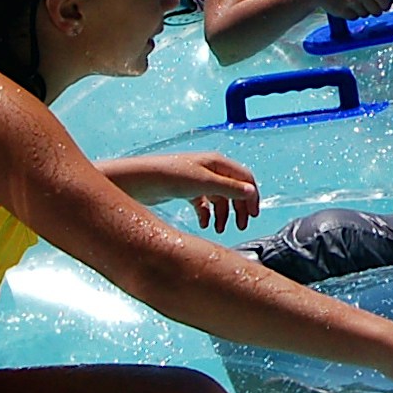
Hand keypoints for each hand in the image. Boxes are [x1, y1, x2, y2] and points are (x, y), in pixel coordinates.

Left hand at [108, 152, 261, 232]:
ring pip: (219, 199)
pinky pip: (204, 204)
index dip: (252, 196)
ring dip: (223, 214)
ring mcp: (197, 180)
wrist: (138, 182)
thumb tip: (252, 193)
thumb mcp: (204, 184)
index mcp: (217, 162)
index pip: (245, 178)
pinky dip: (207, 214)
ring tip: (220, 229)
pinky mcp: (186, 190)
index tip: (253, 214)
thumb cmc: (169, 177)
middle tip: (241, 225)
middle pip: (234, 189)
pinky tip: (204, 224)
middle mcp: (209, 169)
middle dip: (239, 208)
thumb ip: (230, 189)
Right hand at [310, 0, 392, 19]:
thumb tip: (388, 0)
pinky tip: (344, 5)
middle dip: (372, 9)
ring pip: (365, 15)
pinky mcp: (344, 11)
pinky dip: (350, 14)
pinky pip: (354, 18)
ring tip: (350, 0)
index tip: (383, 6)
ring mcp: (352, 2)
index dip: (384, 4)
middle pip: (377, 11)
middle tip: (364, 3)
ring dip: (360, 11)